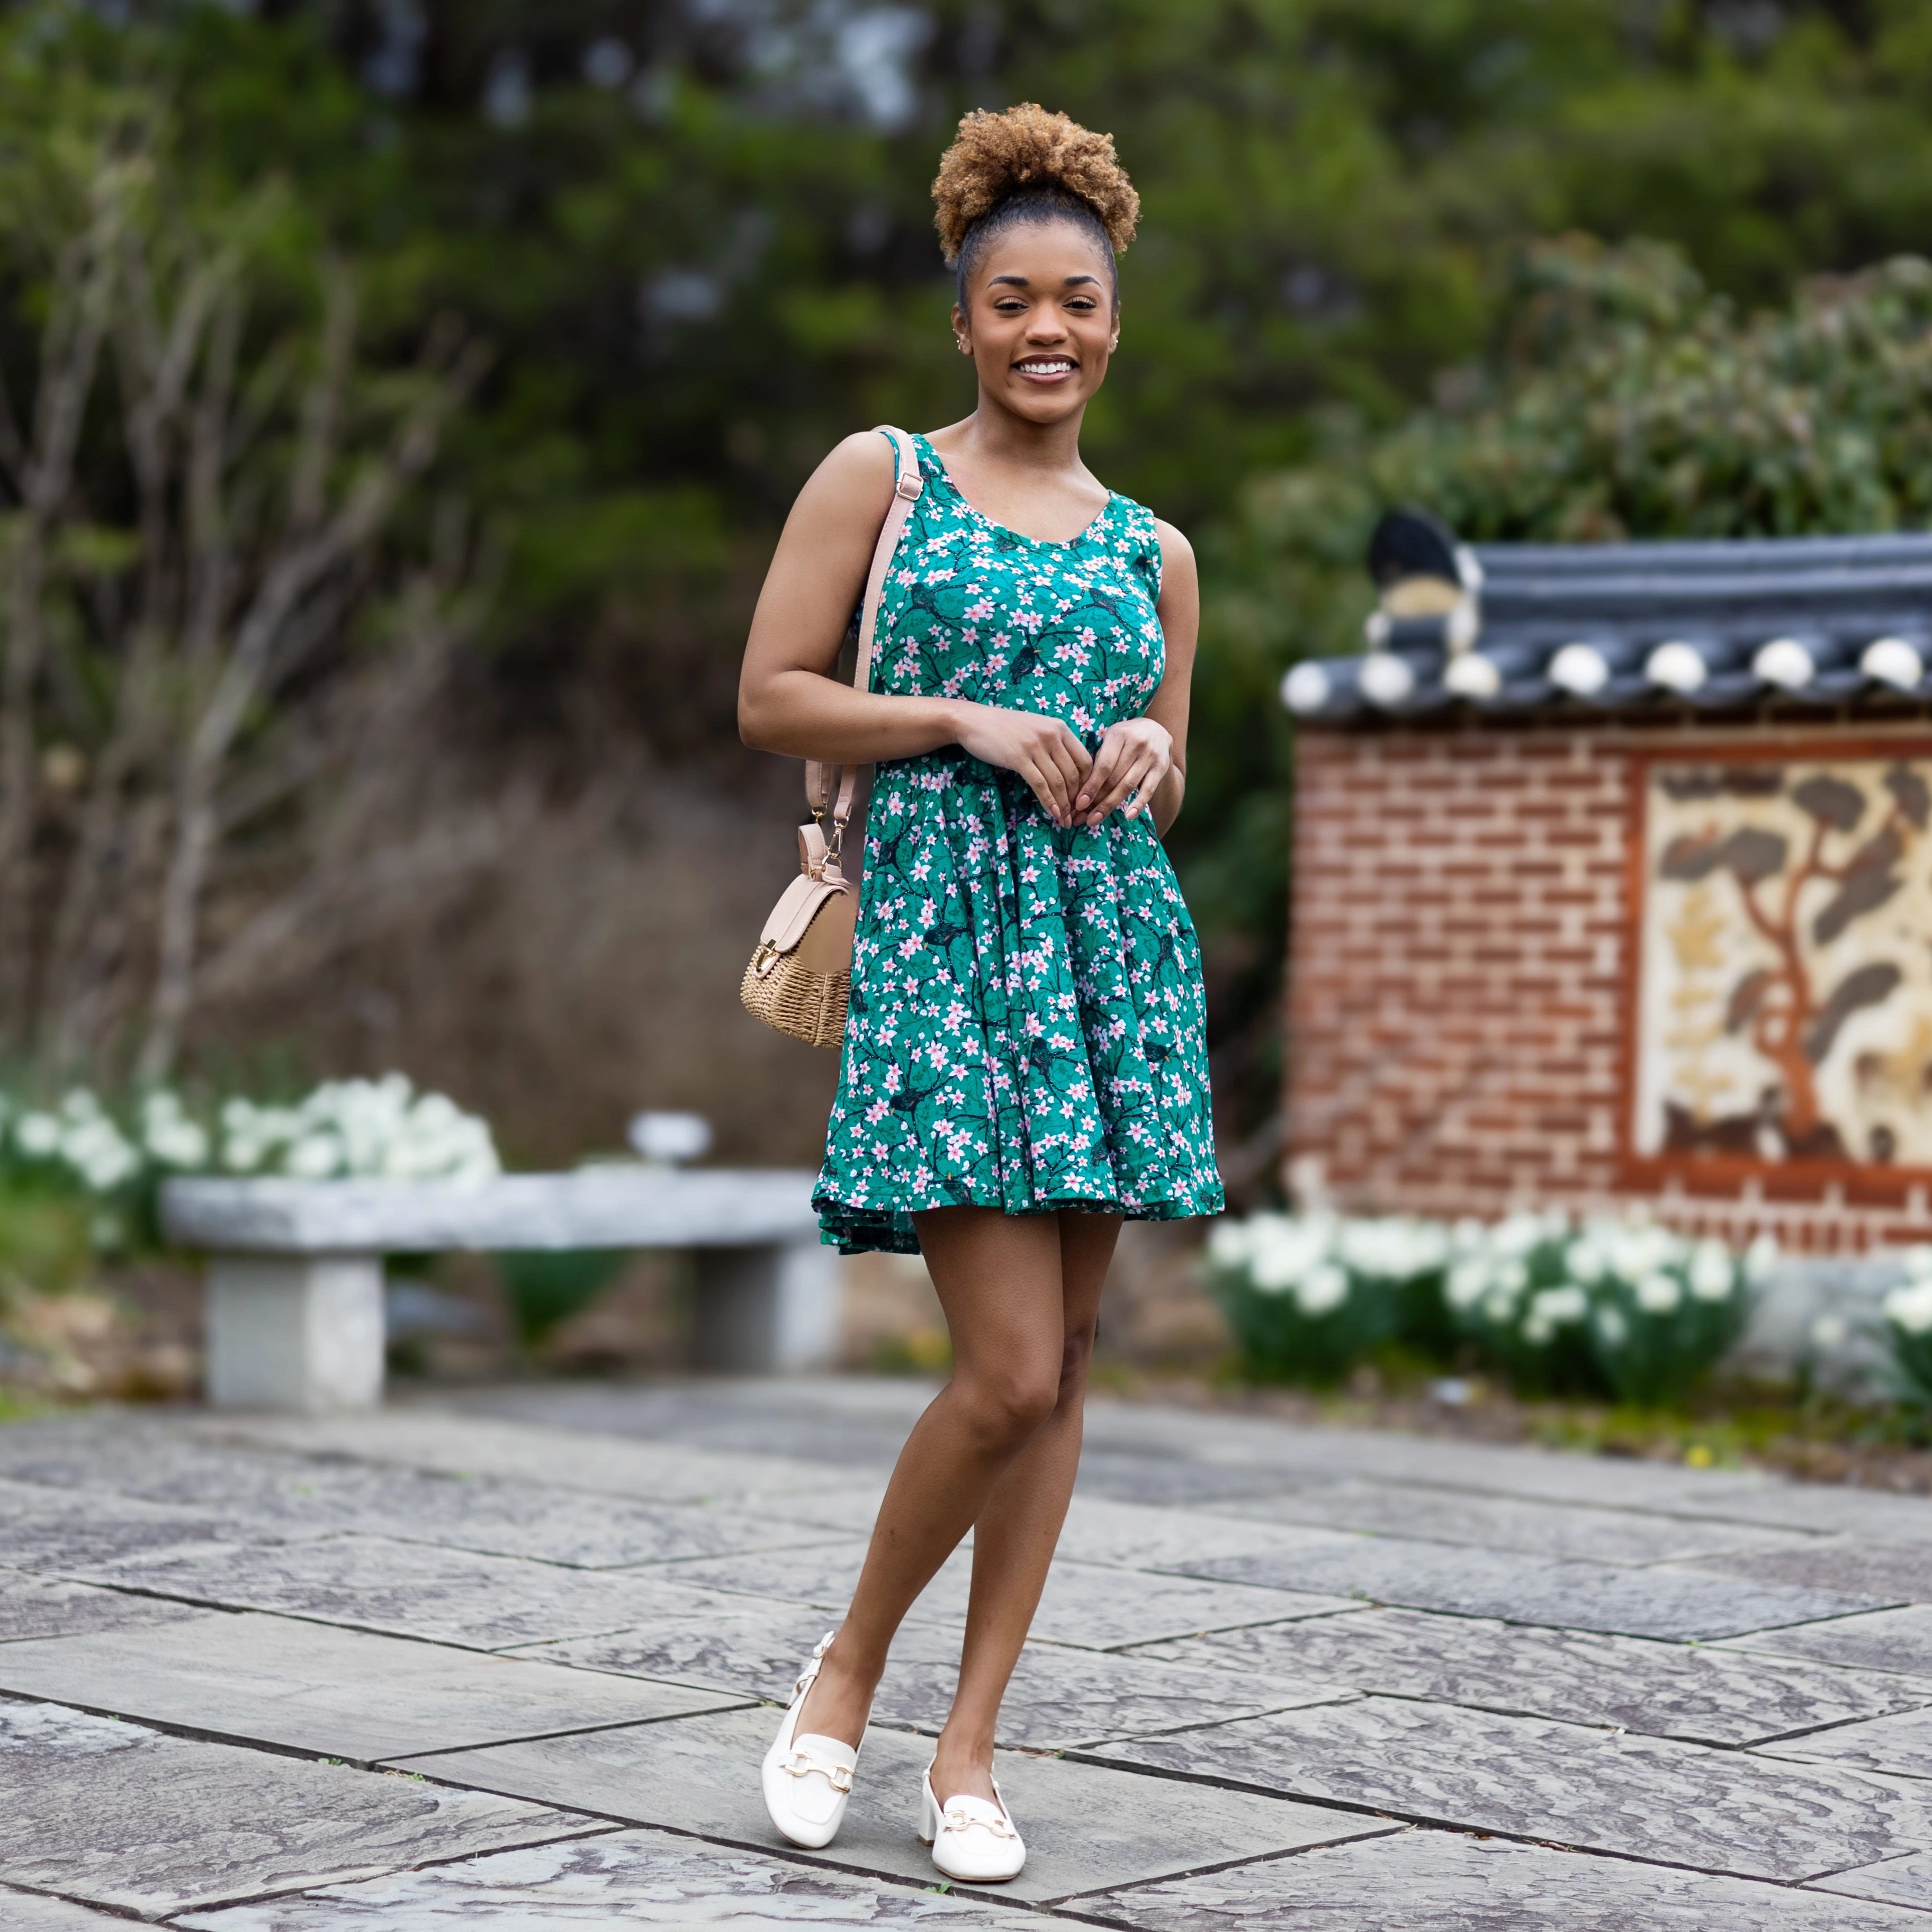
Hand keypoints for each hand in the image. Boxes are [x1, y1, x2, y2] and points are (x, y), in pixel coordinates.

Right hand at [951, 702, 1093, 826]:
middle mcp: (1051, 735)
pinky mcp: (1019, 758)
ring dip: (1064, 805)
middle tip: (1076, 816)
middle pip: (1073, 774)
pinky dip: (1049, 802)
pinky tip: (1054, 813)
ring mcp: (1035, 746)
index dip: (1087, 783)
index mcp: (1060, 728)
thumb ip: (1055, 745)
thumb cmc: (1006, 728)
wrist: (975, 722)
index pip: (1085, 760)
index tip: (1083, 800)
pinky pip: (1040, 785)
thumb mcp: (1037, 729)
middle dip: (1077, 799)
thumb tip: (1071, 774)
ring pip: (1058, 782)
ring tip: (1066, 820)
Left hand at [1076, 717, 1172, 826]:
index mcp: (1118, 735)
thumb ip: (1099, 757)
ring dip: (1110, 805)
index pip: (1103, 766)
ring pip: (1128, 786)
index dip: (1091, 787)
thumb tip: (1080, 789)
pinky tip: (1128, 816)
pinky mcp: (1161, 767)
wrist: (1157, 729)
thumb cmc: (1125, 737)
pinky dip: (1138, 804)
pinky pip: (1148, 790)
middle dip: (1096, 800)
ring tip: (1095, 819)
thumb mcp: (1111, 738)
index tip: (1079, 804)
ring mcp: (1150, 756)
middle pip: (1114, 779)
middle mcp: (1136, 744)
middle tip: (1083, 817)